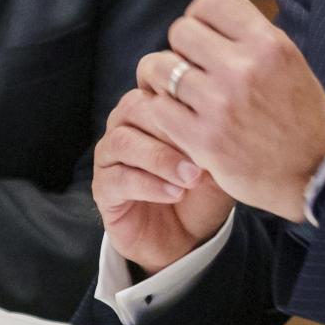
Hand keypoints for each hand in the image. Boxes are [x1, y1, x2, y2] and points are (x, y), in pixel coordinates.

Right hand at [94, 88, 234, 275]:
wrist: (185, 237)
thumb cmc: (201, 190)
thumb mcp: (216, 162)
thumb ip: (213, 137)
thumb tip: (221, 117)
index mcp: (150, 108)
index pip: (156, 87)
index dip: (181, 101)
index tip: (213, 119)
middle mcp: (124, 125)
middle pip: (135, 108)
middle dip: (170, 128)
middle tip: (202, 152)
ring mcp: (109, 156)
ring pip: (123, 141)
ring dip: (160, 158)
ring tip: (190, 177)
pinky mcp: (103, 188)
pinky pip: (118, 178)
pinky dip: (149, 185)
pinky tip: (175, 194)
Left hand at [135, 0, 324, 221]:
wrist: (313, 174)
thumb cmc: (297, 111)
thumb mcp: (281, 55)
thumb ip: (241, 15)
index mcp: (269, 44)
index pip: (208, 3)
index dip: (199, 16)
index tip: (206, 36)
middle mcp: (244, 69)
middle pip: (180, 31)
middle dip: (182, 47)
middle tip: (194, 66)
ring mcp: (220, 105)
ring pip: (160, 66)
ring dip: (164, 76)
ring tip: (179, 89)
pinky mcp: (202, 139)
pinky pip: (157, 105)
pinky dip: (162, 107)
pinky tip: (178, 114)